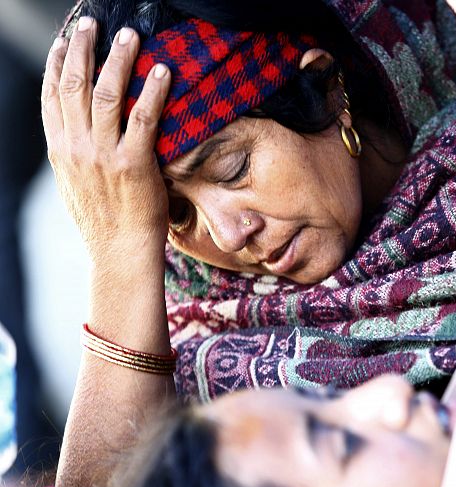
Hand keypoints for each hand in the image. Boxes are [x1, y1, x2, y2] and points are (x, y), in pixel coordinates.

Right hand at [41, 17, 170, 264]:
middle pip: (74, 85)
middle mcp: (77, 147)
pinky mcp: (134, 163)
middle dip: (81, 48)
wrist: (119, 253)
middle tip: (92, 24)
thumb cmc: (103, 223)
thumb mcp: (75, 185)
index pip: (52, 96)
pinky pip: (143, 118)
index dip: (56, 63)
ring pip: (105, 93)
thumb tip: (78, 136)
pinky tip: (162, 71)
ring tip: (129, 36)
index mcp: (61, 150)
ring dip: (118, 59)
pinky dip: (152, 91)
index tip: (63, 40)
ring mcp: (104, 154)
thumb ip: (75, 156)